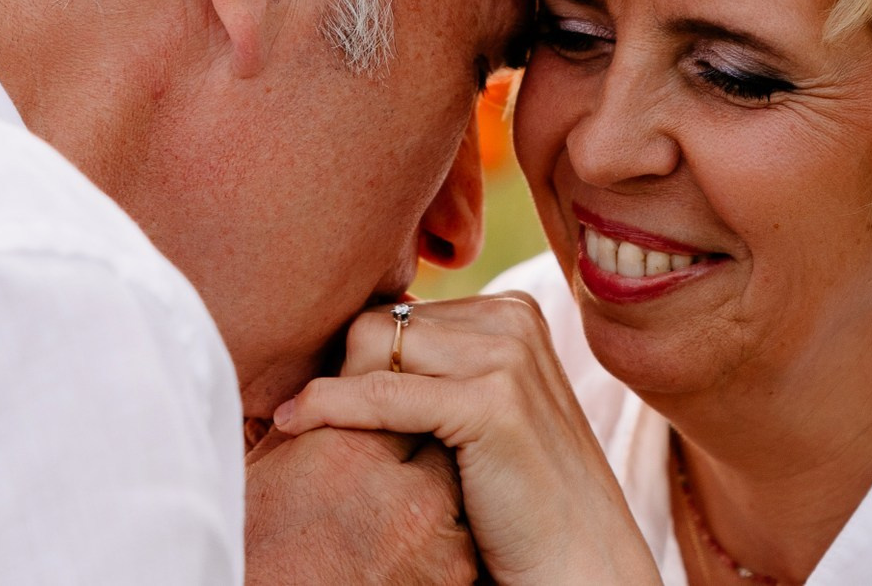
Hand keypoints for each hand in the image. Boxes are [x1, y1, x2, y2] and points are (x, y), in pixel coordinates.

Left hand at [274, 295, 659, 585]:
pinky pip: (381, 393)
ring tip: (294, 425)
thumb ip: (437, 371)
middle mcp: (513, 319)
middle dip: (335, 367)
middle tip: (291, 412)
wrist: (581, 564)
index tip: (305, 394)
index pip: (399, 311)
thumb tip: (354, 341)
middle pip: (382, 322)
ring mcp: (508, 356)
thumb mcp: (479, 415)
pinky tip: (295, 424)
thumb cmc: (521, 501)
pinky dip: (332, 407)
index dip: (349, 356)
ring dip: (330, 387)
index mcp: (512, 312)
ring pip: (375, 345)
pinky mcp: (492, 402)